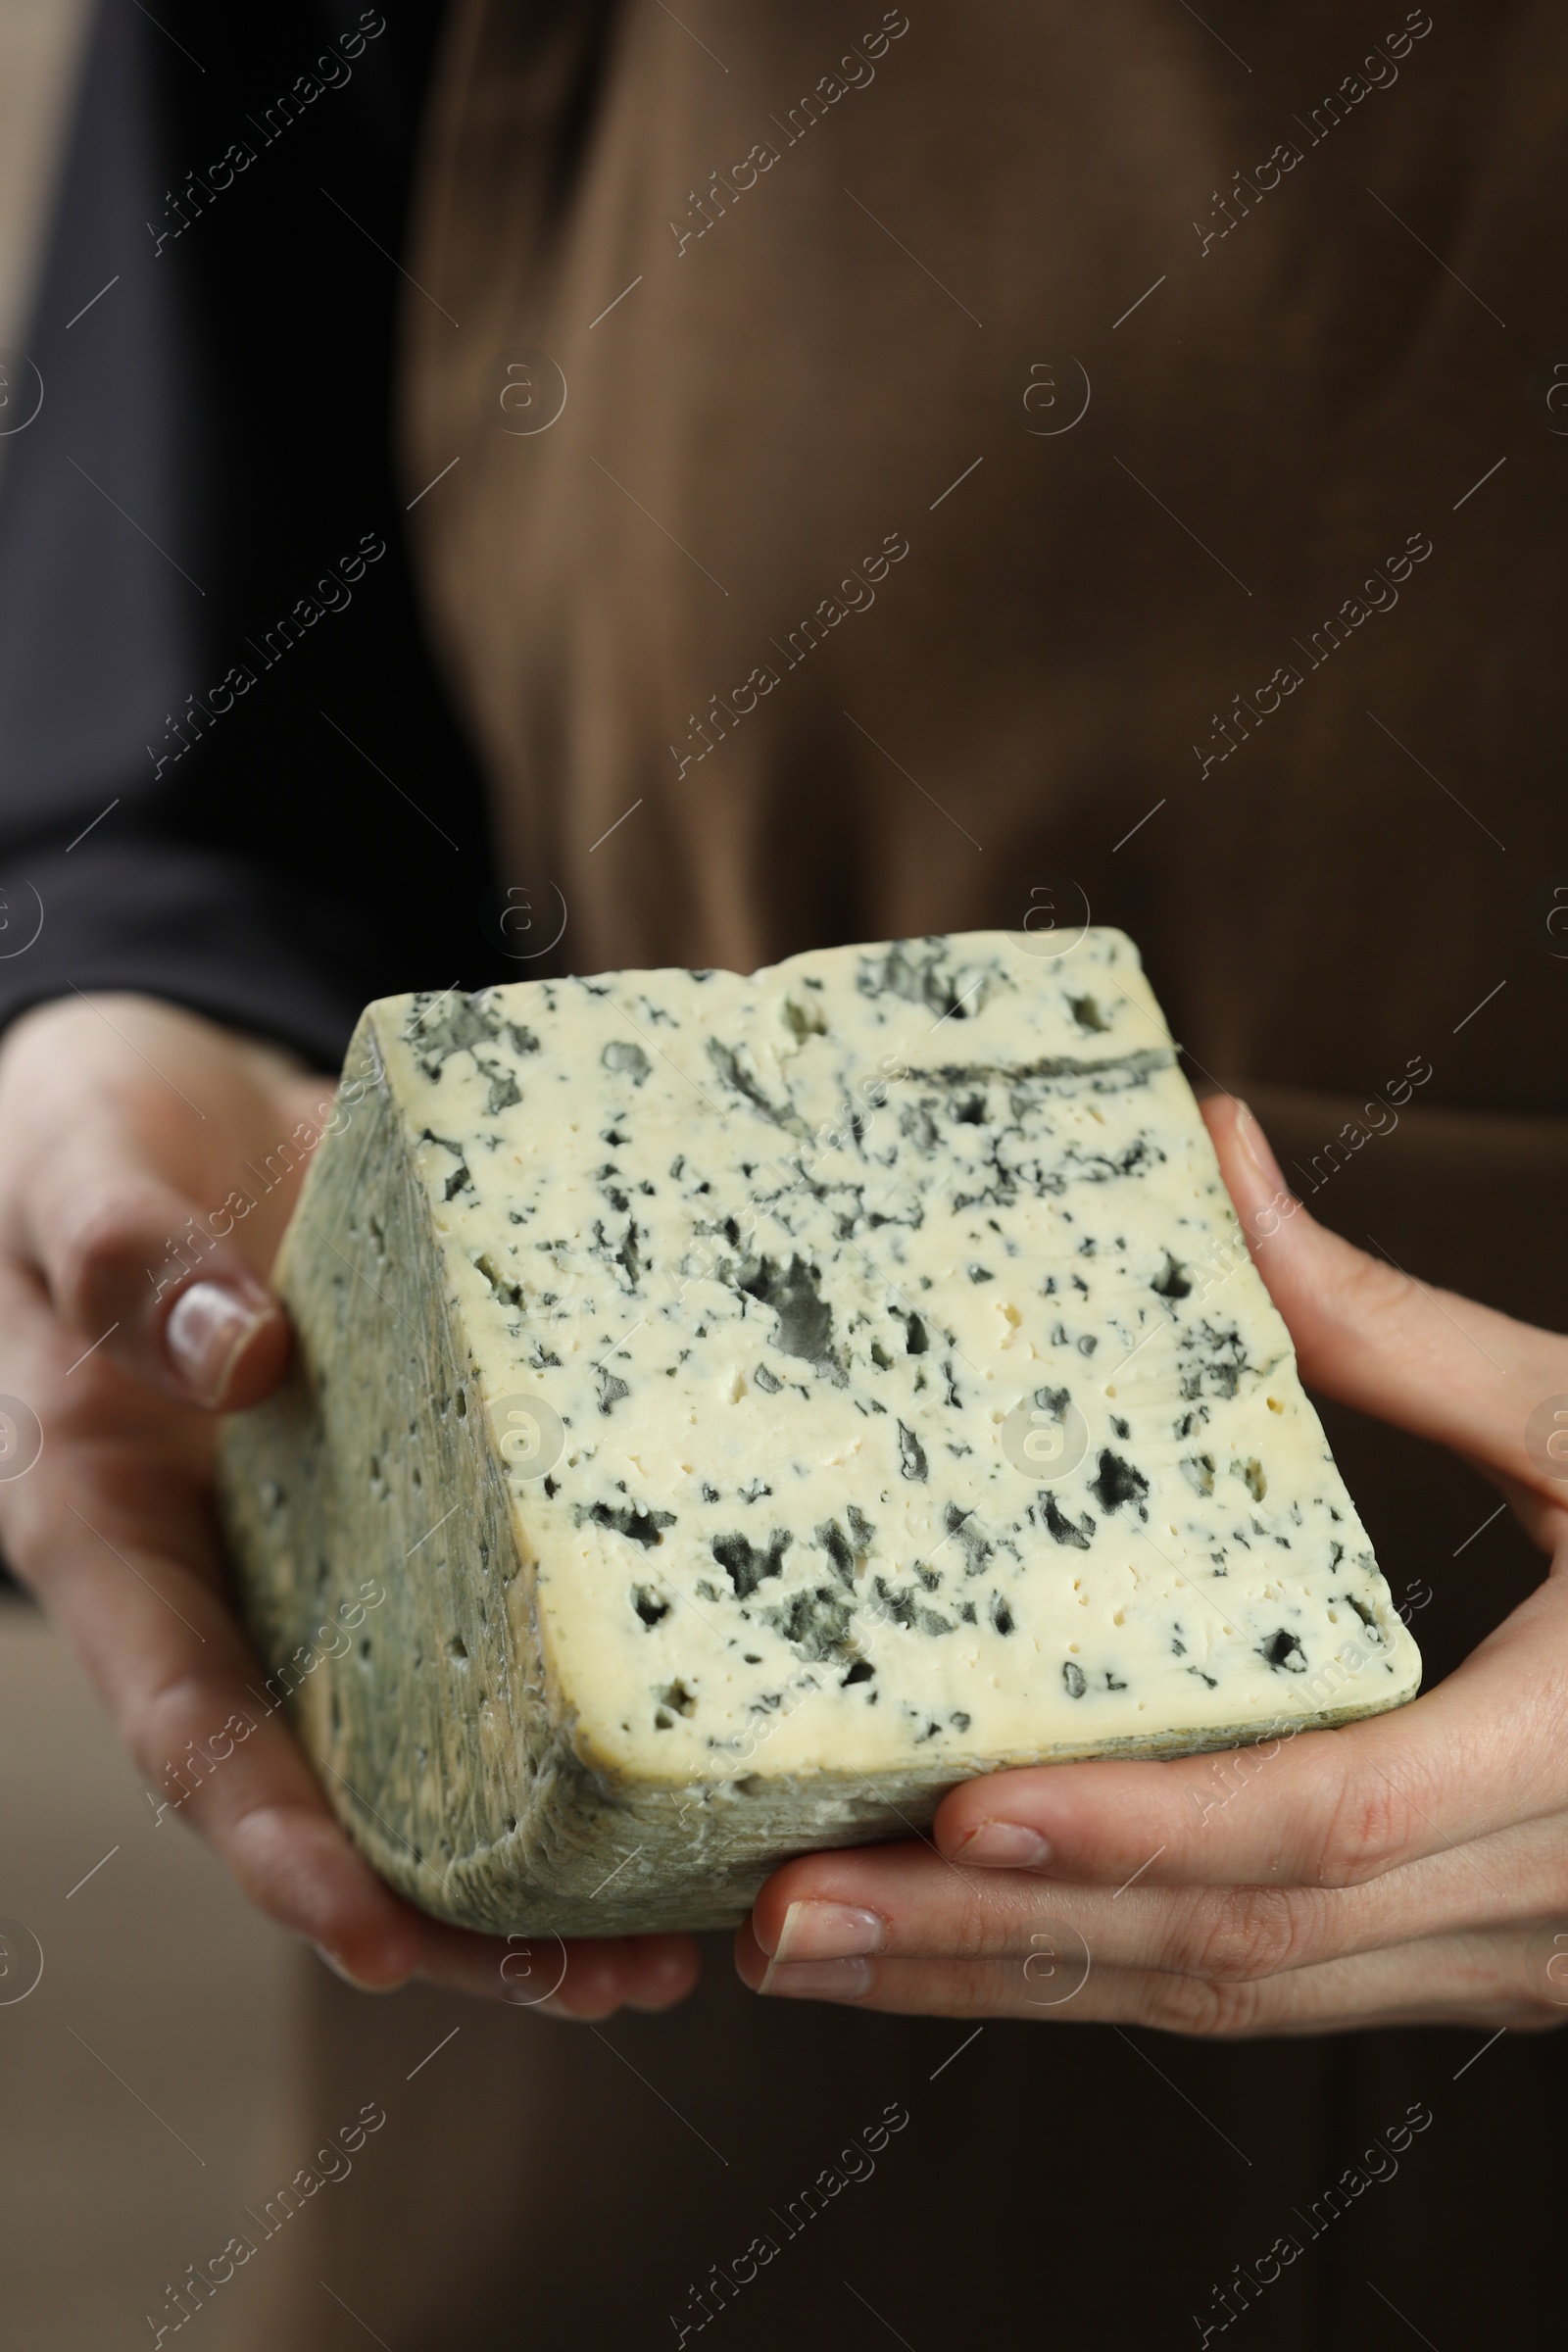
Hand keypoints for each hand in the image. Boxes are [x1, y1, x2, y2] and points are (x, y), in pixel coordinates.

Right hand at [0, 994, 697, 2019]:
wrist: (185, 1088)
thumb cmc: (94, 1130)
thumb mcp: (78, 1166)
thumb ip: (124, 1256)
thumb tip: (235, 1354)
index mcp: (121, 1534)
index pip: (194, 1720)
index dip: (277, 1840)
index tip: (378, 1936)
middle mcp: (248, 1572)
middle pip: (345, 1782)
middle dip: (466, 1907)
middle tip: (615, 1979)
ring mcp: (355, 1541)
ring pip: (448, 1726)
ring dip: (558, 1841)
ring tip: (697, 1924)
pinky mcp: (453, 1482)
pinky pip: (522, 1592)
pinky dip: (598, 1677)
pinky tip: (715, 1724)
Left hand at [736, 1095, 1567, 2035]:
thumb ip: (1398, 1325)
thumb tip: (1213, 1154)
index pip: (1337, 1821)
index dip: (1142, 1827)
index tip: (959, 1810)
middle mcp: (1540, 1901)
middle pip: (1240, 1953)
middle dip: (1000, 1946)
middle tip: (782, 1922)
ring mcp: (1508, 1964)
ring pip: (1235, 2003)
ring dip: (1018, 1986)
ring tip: (816, 1951)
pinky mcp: (1473, 1967)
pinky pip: (1265, 1992)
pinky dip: (1104, 1970)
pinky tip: (973, 1937)